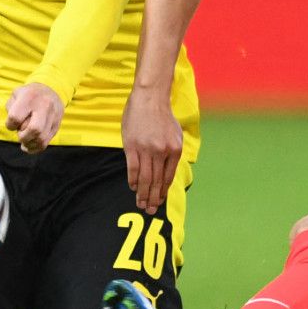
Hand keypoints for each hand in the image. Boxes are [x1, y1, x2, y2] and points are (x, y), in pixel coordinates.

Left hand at [5, 83, 64, 153]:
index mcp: (30, 96)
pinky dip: (36, 148)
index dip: (10, 125)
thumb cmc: (28, 95)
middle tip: (20, 134)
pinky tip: (29, 146)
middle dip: (22, 137)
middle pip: (34, 129)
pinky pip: (46, 142)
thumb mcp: (16, 94)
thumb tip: (14, 126)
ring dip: (29, 144)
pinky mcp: (57, 125)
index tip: (11, 124)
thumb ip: (10, 108)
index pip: (16, 117)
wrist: (51, 90)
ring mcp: (53, 116)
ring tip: (24, 142)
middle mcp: (44, 105)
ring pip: (41, 138)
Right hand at [122, 87, 182, 213]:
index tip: (159, 202)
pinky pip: (133, 168)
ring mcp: (146, 149)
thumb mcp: (175, 134)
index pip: (168, 177)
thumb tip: (167, 172)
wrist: (149, 98)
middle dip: (153, 198)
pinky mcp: (132, 146)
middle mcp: (162, 152)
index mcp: (175, 150)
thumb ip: (172, 153)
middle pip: (157, 181)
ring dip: (142, 193)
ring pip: (145, 178)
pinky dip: (133, 180)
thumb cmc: (162, 116)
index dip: (163, 192)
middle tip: (149, 210)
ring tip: (140, 204)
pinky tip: (133, 187)